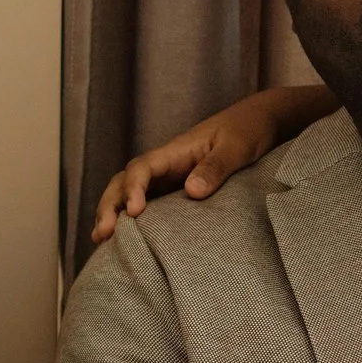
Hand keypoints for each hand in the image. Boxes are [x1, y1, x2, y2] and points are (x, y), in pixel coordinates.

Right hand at [88, 85, 334, 242]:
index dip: (132, 189)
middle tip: (102, 233)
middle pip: (124, 181)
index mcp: (176, 150)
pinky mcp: (177, 190)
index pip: (142, 168)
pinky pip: (149, 204)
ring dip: (113, 212)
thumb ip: (216, 167)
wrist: (261, 121)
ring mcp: (169, 177)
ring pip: (130, 192)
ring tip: (100, 240)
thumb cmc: (249, 130)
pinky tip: (124, 241)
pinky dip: (131, 219)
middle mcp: (166, 164)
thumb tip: (191, 192)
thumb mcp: (237, 147)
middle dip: (109, 205)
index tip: (134, 211)